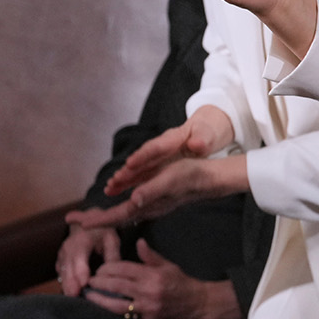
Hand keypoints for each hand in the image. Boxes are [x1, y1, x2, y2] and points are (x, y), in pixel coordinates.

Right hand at [56, 224, 119, 296]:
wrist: (86, 223)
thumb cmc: (101, 231)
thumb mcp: (111, 238)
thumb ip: (112, 254)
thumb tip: (115, 271)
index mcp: (81, 240)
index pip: (79, 256)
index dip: (81, 270)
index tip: (84, 282)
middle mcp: (68, 248)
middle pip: (68, 267)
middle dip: (71, 282)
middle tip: (74, 295)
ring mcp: (62, 255)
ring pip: (63, 272)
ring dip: (66, 285)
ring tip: (71, 297)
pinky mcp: (61, 261)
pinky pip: (61, 273)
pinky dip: (65, 283)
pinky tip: (69, 293)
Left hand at [67, 154, 247, 229]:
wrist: (209, 180)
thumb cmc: (190, 177)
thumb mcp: (170, 180)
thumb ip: (151, 191)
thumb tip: (133, 200)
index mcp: (147, 205)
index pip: (116, 216)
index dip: (97, 220)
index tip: (77, 224)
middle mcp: (145, 209)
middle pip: (114, 218)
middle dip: (93, 219)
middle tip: (70, 220)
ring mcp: (149, 206)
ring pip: (120, 214)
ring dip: (102, 215)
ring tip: (85, 216)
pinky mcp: (154, 201)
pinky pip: (129, 209)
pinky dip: (116, 209)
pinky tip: (113, 205)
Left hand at [82, 240, 243, 318]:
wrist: (199, 306)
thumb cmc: (183, 284)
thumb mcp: (169, 266)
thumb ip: (150, 256)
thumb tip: (138, 241)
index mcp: (152, 275)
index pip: (123, 268)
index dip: (108, 268)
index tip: (100, 269)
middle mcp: (148, 291)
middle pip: (116, 285)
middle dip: (99, 282)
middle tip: (89, 281)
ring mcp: (147, 308)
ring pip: (116, 304)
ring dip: (99, 299)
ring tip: (88, 295)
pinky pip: (125, 316)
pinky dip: (112, 312)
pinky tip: (103, 309)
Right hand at [104, 107, 235, 198]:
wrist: (206, 128)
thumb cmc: (207, 131)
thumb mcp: (207, 133)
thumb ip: (202, 139)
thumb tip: (197, 145)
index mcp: (174, 137)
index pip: (157, 147)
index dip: (143, 156)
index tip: (130, 164)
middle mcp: (162, 145)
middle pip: (143, 157)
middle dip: (128, 170)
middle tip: (114, 181)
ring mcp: (159, 154)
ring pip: (139, 166)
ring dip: (125, 177)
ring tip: (110, 188)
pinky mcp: (158, 162)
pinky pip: (142, 172)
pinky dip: (130, 180)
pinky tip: (116, 190)